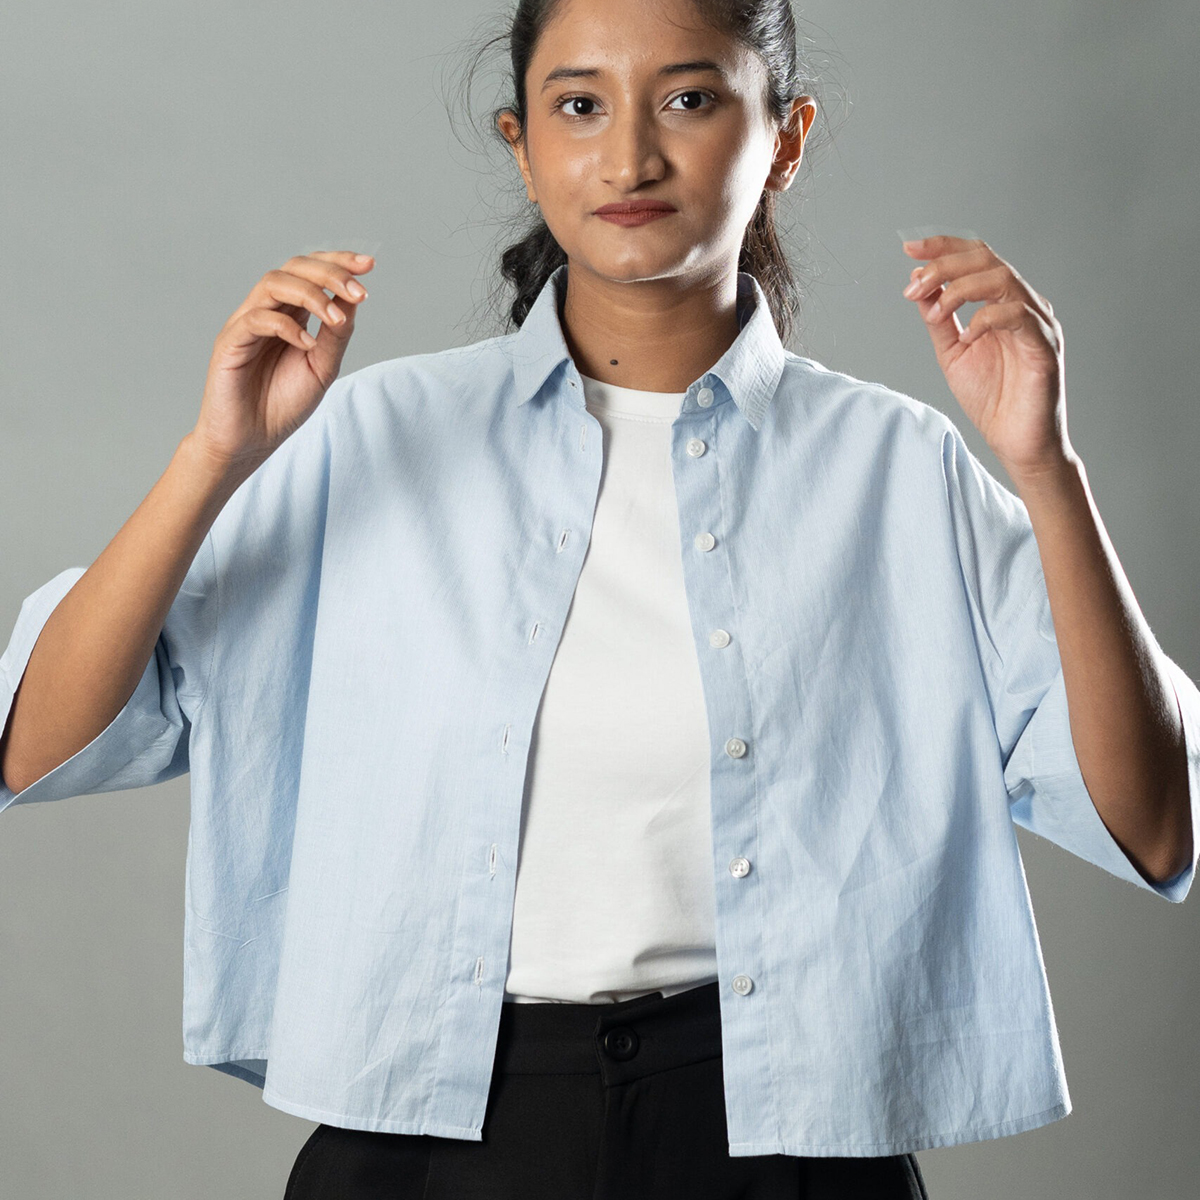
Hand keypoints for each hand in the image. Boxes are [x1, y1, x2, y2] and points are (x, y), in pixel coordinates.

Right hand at [190, 250, 373, 471]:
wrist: (250, 441)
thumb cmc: (283, 404)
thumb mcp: (322, 368)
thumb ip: (336, 334)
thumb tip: (354, 298)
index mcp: (290, 313)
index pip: (311, 272)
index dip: (339, 263)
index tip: (370, 265)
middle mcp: (267, 310)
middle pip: (294, 268)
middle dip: (330, 273)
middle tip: (358, 289)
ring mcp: (246, 323)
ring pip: (273, 283)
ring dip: (311, 295)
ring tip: (337, 319)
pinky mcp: (230, 342)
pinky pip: (257, 319)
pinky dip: (287, 327)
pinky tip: (308, 344)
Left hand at [901, 235, 1072, 477]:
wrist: (1017, 441)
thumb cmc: (993, 398)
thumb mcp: (952, 353)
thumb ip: (939, 320)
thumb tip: (917, 285)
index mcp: (1002, 302)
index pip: (976, 258)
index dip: (944, 247)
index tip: (909, 248)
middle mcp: (1023, 304)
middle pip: (987, 259)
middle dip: (945, 265)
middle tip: (914, 283)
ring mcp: (1037, 322)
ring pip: (1003, 279)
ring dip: (960, 288)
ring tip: (934, 310)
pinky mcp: (1044, 345)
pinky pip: (1017, 315)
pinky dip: (986, 318)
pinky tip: (965, 334)